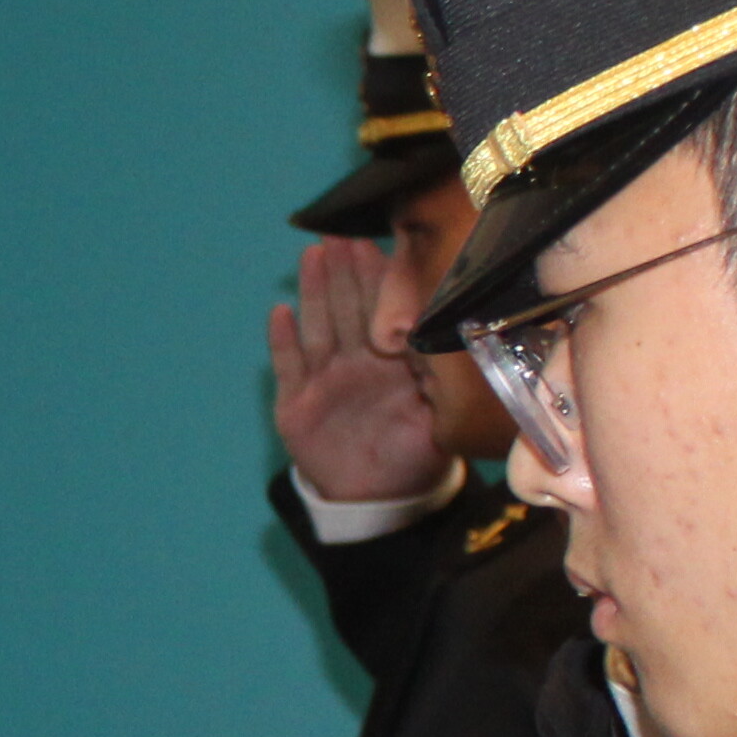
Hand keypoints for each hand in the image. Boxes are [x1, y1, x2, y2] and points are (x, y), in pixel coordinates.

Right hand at [268, 237, 461, 504]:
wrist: (377, 500)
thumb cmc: (412, 455)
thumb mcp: (440, 422)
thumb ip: (445, 387)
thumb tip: (456, 347)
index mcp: (390, 362)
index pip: (382, 312)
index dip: (376, 279)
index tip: (375, 245)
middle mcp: (355, 362)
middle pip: (347, 309)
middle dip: (343, 271)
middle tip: (340, 235)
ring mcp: (324, 380)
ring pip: (318, 327)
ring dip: (314, 291)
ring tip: (312, 257)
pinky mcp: (296, 404)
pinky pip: (288, 368)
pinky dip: (283, 342)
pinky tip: (280, 314)